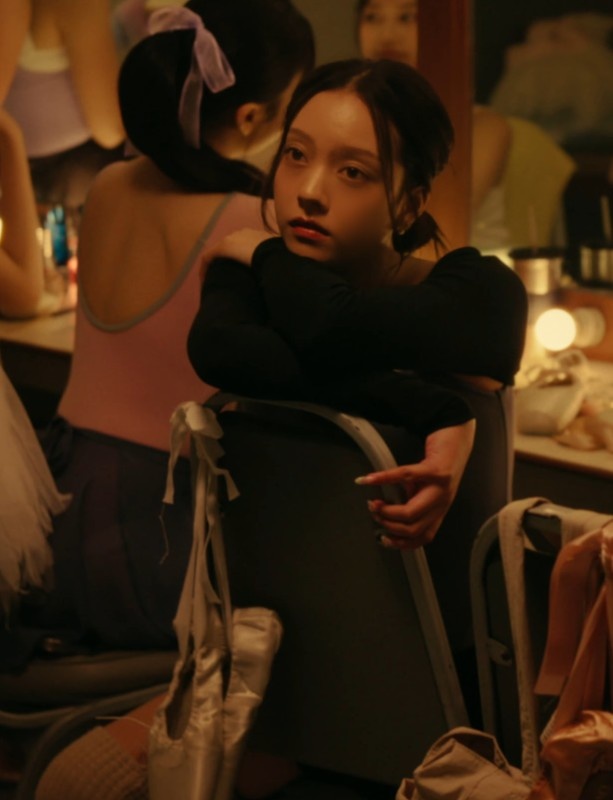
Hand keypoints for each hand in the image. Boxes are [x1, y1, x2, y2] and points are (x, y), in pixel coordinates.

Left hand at [198, 229, 275, 280]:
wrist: (271, 254)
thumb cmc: (278, 257)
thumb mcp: (277, 258)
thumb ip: (274, 261)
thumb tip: (277, 272)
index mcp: (255, 236)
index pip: (243, 244)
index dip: (239, 257)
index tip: (239, 271)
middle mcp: (241, 234)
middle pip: (228, 247)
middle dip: (225, 261)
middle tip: (225, 276)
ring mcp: (230, 239)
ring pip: (217, 253)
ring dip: (214, 266)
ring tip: (214, 279)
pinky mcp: (221, 248)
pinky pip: (208, 258)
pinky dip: (204, 269)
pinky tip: (204, 281)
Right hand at [356, 419, 475, 549]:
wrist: (457, 437)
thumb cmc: (439, 463)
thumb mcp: (427, 488)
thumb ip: (412, 500)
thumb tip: (388, 509)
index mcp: (440, 509)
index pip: (423, 537)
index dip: (401, 542)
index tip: (383, 538)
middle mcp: (442, 502)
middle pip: (413, 527)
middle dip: (389, 525)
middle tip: (375, 514)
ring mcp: (440, 487)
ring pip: (411, 512)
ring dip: (387, 512)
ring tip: (373, 504)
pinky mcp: (435, 469)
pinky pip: (405, 476)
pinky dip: (384, 478)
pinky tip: (370, 479)